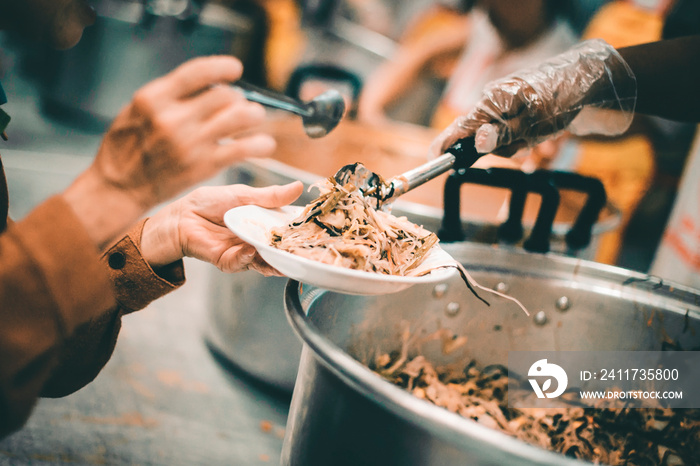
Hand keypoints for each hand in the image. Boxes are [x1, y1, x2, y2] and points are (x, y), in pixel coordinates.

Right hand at [65, 56, 274, 247]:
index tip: (234, 69)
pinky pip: (242, 149)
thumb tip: (208, 82)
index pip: (197, 72)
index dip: (222, 67)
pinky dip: (259, 145)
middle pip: (225, 95)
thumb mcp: (136, 110)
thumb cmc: (126, 148)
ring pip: (239, 117)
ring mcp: (191, 142)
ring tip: (254, 117)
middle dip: (238, 97)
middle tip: (239, 104)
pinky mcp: (204, 165)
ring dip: (253, 115)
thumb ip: (168, 95)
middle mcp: (173, 118)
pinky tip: (264, 144)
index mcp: (153, 98)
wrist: (119, 187)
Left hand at [139, 181, 303, 274]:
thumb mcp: (244, 195)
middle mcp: (256, 241)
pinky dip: (247, 258)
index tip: (314, 229)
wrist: (182, 216)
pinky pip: (241, 263)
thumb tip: (298, 187)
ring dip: (273, 260)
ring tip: (282, 255)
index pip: (286, 230)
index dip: (299, 231)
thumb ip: (270, 196)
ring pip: (264, 261)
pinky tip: (251, 250)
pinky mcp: (227, 260)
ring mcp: (243, 253)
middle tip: (305, 250)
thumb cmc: (209, 203)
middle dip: (292, 252)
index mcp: (263, 223)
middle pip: (279, 250)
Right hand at [430, 39, 636, 157]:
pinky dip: (527, 143)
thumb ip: (502, 134)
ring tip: (539, 142)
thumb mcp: (532, 120)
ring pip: (501, 140)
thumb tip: (477, 143)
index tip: (432, 160)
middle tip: (524, 151)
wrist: (596, 83)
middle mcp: (497, 104)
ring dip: (517, 148)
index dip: (445, 144)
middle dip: (500, 150)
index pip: (459, 127)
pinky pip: (516, 137)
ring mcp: (510, 109)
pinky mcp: (524, 114)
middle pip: (481, 139)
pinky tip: (543, 143)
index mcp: (492, 102)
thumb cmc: (563, 99)